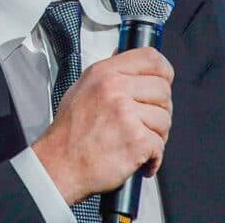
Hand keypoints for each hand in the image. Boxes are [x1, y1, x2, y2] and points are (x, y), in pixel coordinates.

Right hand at [31, 47, 173, 204]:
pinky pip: (160, 144)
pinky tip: (139, 158)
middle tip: (146, 122)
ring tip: (137, 142)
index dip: (163, 72)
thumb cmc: (70, 132)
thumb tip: (127, 59)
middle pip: (163, 90)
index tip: (164, 81)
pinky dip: (153, 157)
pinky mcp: (136, 140)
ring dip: (156, 135)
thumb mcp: (82, 88)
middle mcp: (115, 89)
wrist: (59, 165)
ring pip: (165, 119)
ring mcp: (126, 114)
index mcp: (104, 74)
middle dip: (160, 109)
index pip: (150, 58)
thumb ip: (108, 74)